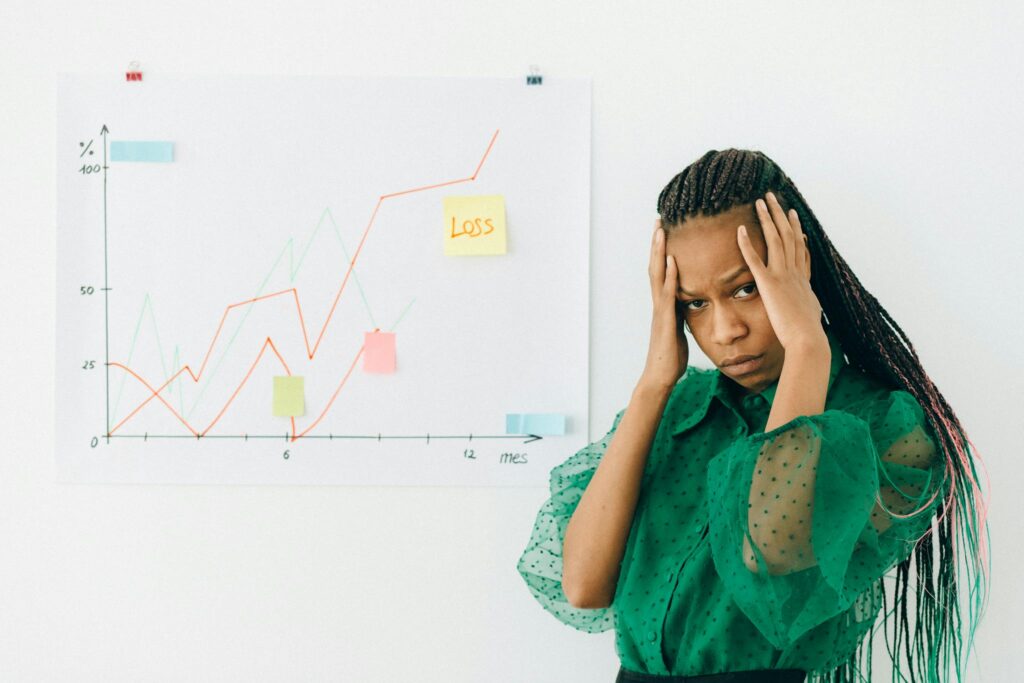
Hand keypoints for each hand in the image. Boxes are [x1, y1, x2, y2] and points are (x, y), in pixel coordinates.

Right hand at [640, 219, 688, 390]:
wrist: (660, 377)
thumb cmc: (670, 357)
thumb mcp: (679, 331)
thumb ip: (681, 315)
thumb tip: (690, 305)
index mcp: (664, 305)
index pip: (661, 272)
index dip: (661, 251)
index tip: (664, 231)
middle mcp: (659, 304)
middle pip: (655, 266)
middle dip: (656, 243)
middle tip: (658, 220)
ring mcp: (660, 311)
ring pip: (657, 275)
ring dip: (658, 252)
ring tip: (661, 231)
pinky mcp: (665, 320)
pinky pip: (667, 294)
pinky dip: (669, 276)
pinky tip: (671, 261)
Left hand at [736, 192, 824, 349]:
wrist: (807, 340)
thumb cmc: (807, 333)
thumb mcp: (811, 312)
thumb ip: (808, 303)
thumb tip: (812, 304)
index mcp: (802, 278)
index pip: (800, 247)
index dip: (795, 229)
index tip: (792, 214)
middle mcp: (794, 272)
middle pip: (788, 235)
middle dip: (780, 214)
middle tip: (772, 197)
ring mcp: (783, 276)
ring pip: (775, 240)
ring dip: (767, 218)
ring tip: (760, 201)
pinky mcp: (769, 285)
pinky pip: (755, 260)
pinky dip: (747, 244)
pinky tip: (740, 230)